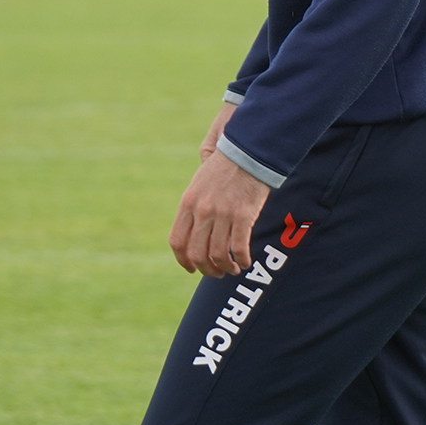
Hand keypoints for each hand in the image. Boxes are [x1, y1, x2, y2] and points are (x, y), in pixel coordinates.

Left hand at [170, 107, 270, 276]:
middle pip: (197, 253)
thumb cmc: (224, 167)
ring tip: (233, 269)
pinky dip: (242, 260)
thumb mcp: (199, 182)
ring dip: (225, 268)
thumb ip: (193, 205)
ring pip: (218, 255)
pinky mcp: (243, 215)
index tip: (192, 269)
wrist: (248, 152)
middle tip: (216, 273)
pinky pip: (239, 248)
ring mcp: (222, 213)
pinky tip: (245, 261)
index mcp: (188, 202)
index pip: (178, 242)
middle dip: (206, 270)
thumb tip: (192, 230)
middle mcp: (202, 210)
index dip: (183, 261)